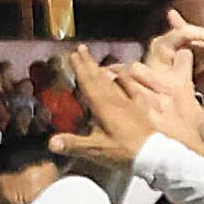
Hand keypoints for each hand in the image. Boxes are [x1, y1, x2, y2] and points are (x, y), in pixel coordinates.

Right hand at [53, 49, 197, 171]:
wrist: (153, 155)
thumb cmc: (122, 152)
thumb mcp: (96, 150)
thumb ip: (73, 145)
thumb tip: (51, 143)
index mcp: (102, 106)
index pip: (88, 83)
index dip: (80, 68)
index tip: (73, 54)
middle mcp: (115, 99)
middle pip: (98, 77)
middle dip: (89, 63)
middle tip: (81, 48)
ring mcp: (128, 101)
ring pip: (112, 80)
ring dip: (102, 69)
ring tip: (96, 61)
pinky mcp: (139, 107)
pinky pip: (130, 87)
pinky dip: (124, 79)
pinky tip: (122, 75)